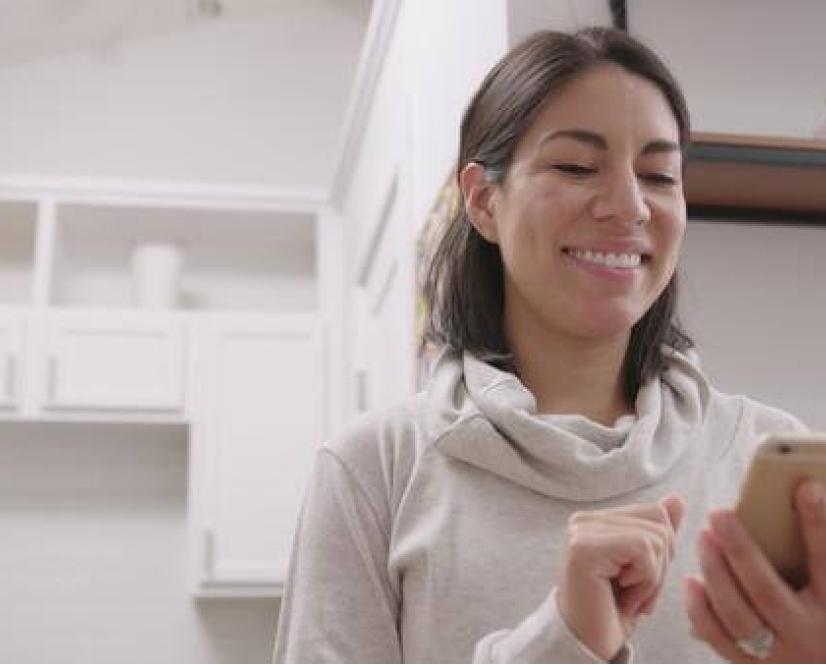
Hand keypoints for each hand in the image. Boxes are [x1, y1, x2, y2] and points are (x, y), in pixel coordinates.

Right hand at [557, 494, 684, 660]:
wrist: (589, 645)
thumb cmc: (614, 611)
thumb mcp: (646, 569)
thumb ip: (658, 532)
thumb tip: (676, 499)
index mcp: (597, 520)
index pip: (657, 513)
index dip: (662, 553)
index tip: (638, 582)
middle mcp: (584, 520)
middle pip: (659, 524)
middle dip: (659, 567)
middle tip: (632, 593)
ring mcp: (581, 531)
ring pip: (655, 538)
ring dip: (651, 579)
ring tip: (626, 596)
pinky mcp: (583, 548)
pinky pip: (643, 550)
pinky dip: (644, 582)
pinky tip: (621, 597)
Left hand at [685, 480, 825, 661]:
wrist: (820, 662)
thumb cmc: (822, 611)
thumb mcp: (825, 584)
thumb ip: (814, 552)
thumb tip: (803, 495)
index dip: (818, 524)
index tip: (805, 487)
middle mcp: (812, 638)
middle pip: (767, 591)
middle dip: (740, 550)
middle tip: (718, 513)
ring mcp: (782, 658)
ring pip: (738, 617)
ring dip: (716, 574)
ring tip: (704, 538)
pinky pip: (720, 640)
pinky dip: (701, 610)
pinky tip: (691, 581)